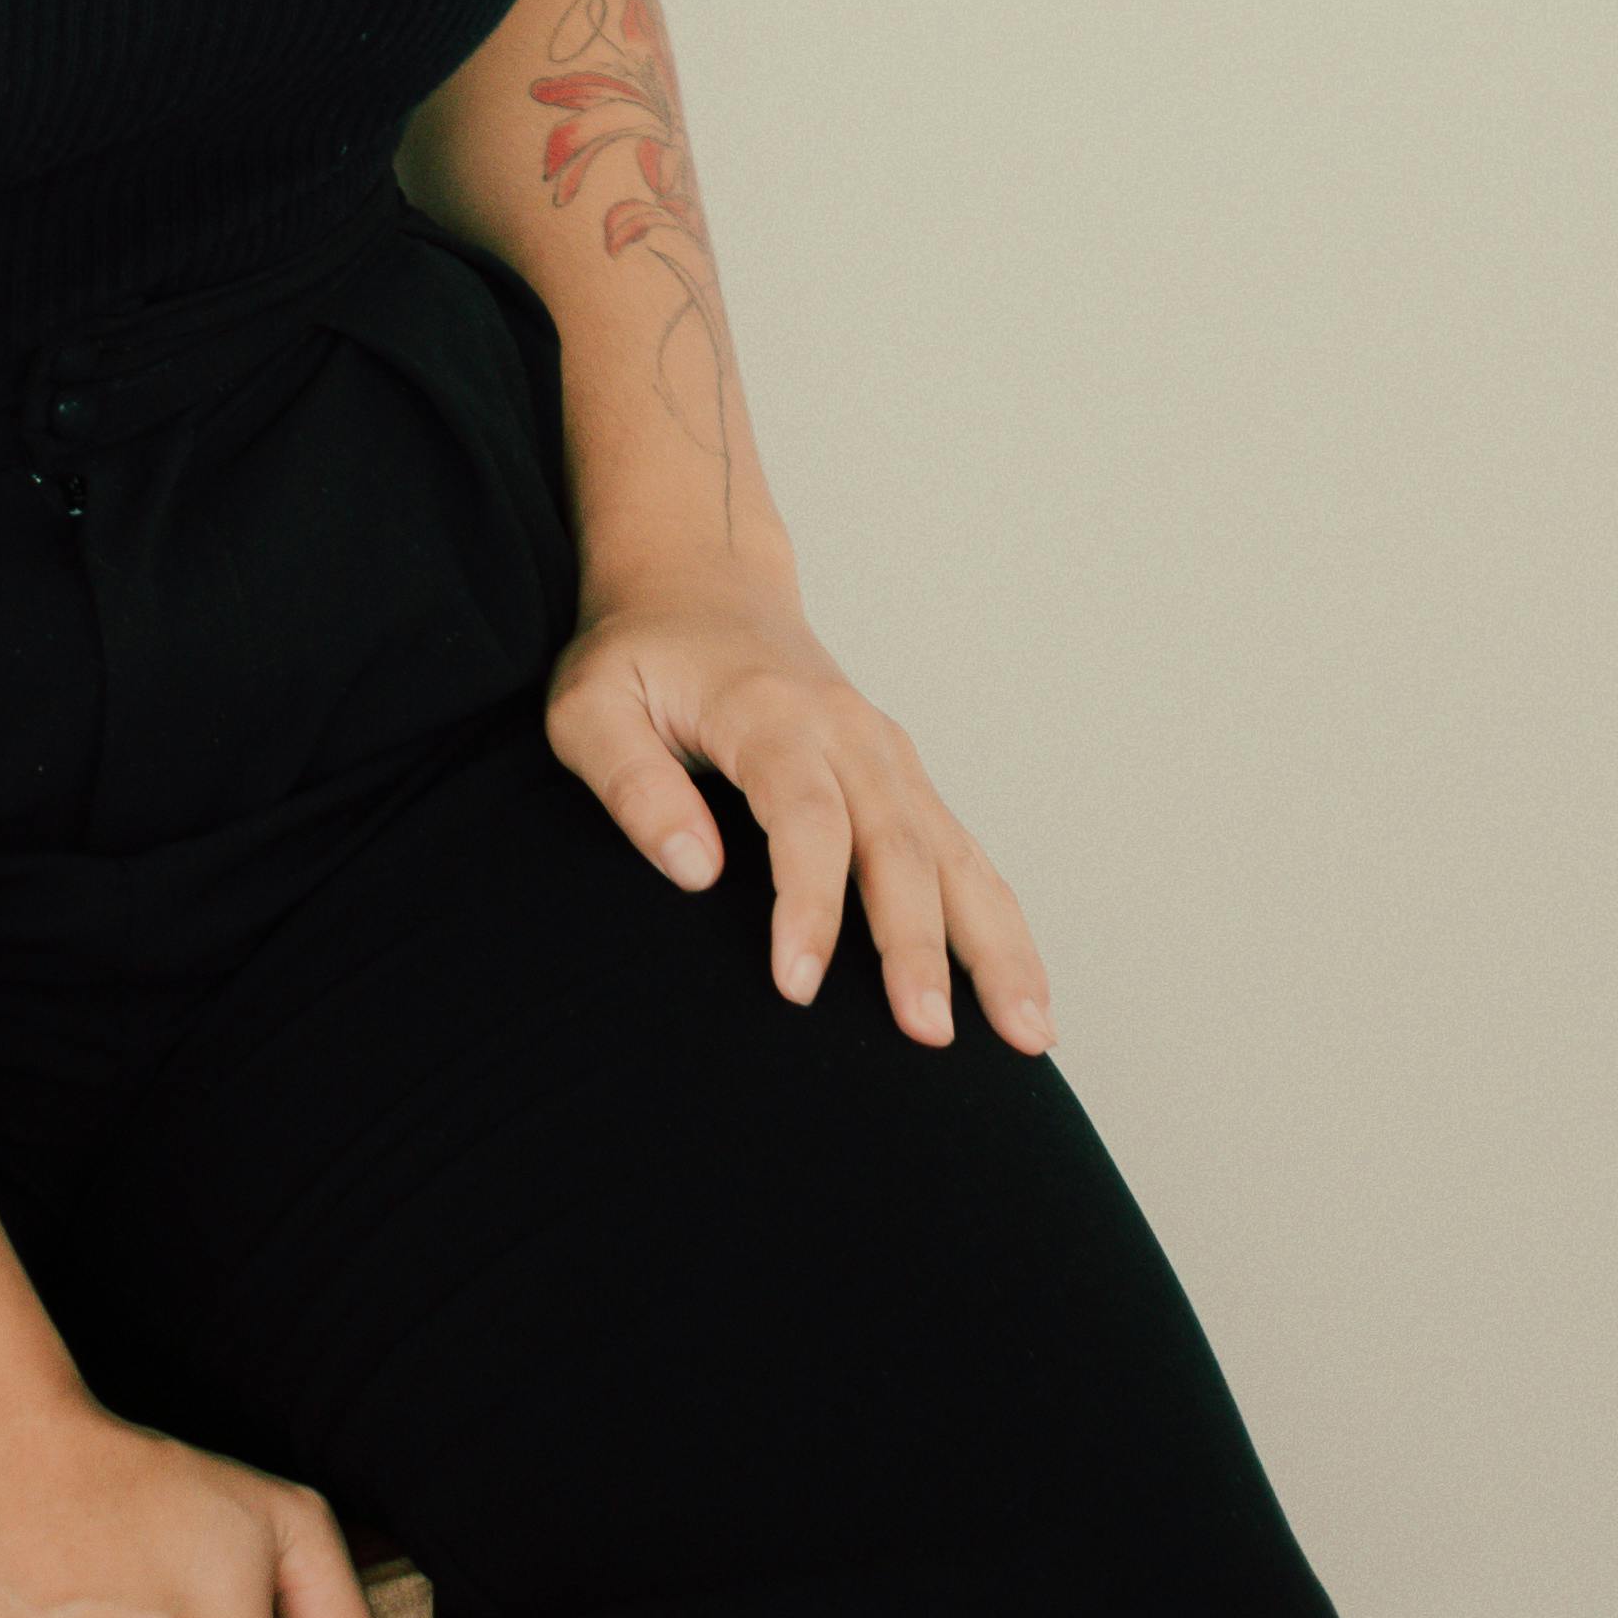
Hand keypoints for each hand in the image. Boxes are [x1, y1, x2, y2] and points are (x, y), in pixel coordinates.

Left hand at [544, 546, 1052, 1052]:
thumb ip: (632, 784)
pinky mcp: (903, 778)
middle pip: (898, 844)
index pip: (804, 817)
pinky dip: (1001, 923)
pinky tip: (1025, 992)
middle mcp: (847, 731)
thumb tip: (694, 870)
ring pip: (955, 854)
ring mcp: (886, 754)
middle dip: (916, 945)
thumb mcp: (590, 707)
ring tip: (1028, 1034)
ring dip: (994, 944)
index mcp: (769, 712)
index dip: (807, 903)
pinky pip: (964, 855)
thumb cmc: (637, 655)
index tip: (797, 986)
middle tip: (926, 1035)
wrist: (700, 581)